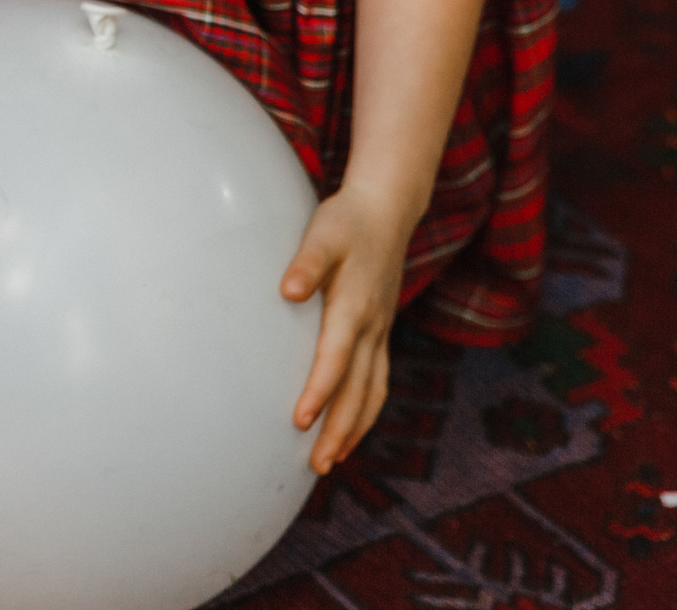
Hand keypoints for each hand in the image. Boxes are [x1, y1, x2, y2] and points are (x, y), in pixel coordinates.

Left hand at [279, 187, 415, 474]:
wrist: (386, 211)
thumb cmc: (346, 222)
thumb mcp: (323, 233)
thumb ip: (306, 262)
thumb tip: (289, 291)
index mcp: (354, 305)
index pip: (336, 358)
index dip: (319, 391)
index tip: (299, 419)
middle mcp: (372, 326)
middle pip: (358, 389)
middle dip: (338, 429)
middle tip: (316, 465)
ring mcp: (381, 332)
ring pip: (371, 391)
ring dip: (354, 428)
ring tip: (331, 460)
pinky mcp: (381, 332)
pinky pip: (377, 381)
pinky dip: (365, 410)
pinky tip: (350, 429)